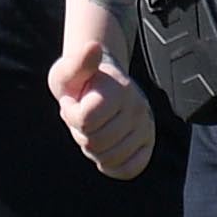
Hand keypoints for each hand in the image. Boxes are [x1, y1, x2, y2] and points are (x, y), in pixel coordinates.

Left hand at [50, 20, 153, 178]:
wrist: (99, 86)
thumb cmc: (79, 81)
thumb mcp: (68, 70)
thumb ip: (77, 62)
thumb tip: (92, 47)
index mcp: (120, 90)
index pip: (85, 120)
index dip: (69, 114)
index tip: (72, 100)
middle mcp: (139, 108)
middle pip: (94, 143)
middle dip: (79, 132)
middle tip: (83, 115)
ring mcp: (146, 128)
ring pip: (107, 158)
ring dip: (92, 148)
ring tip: (94, 127)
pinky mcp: (147, 145)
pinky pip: (128, 170)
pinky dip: (110, 165)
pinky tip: (104, 147)